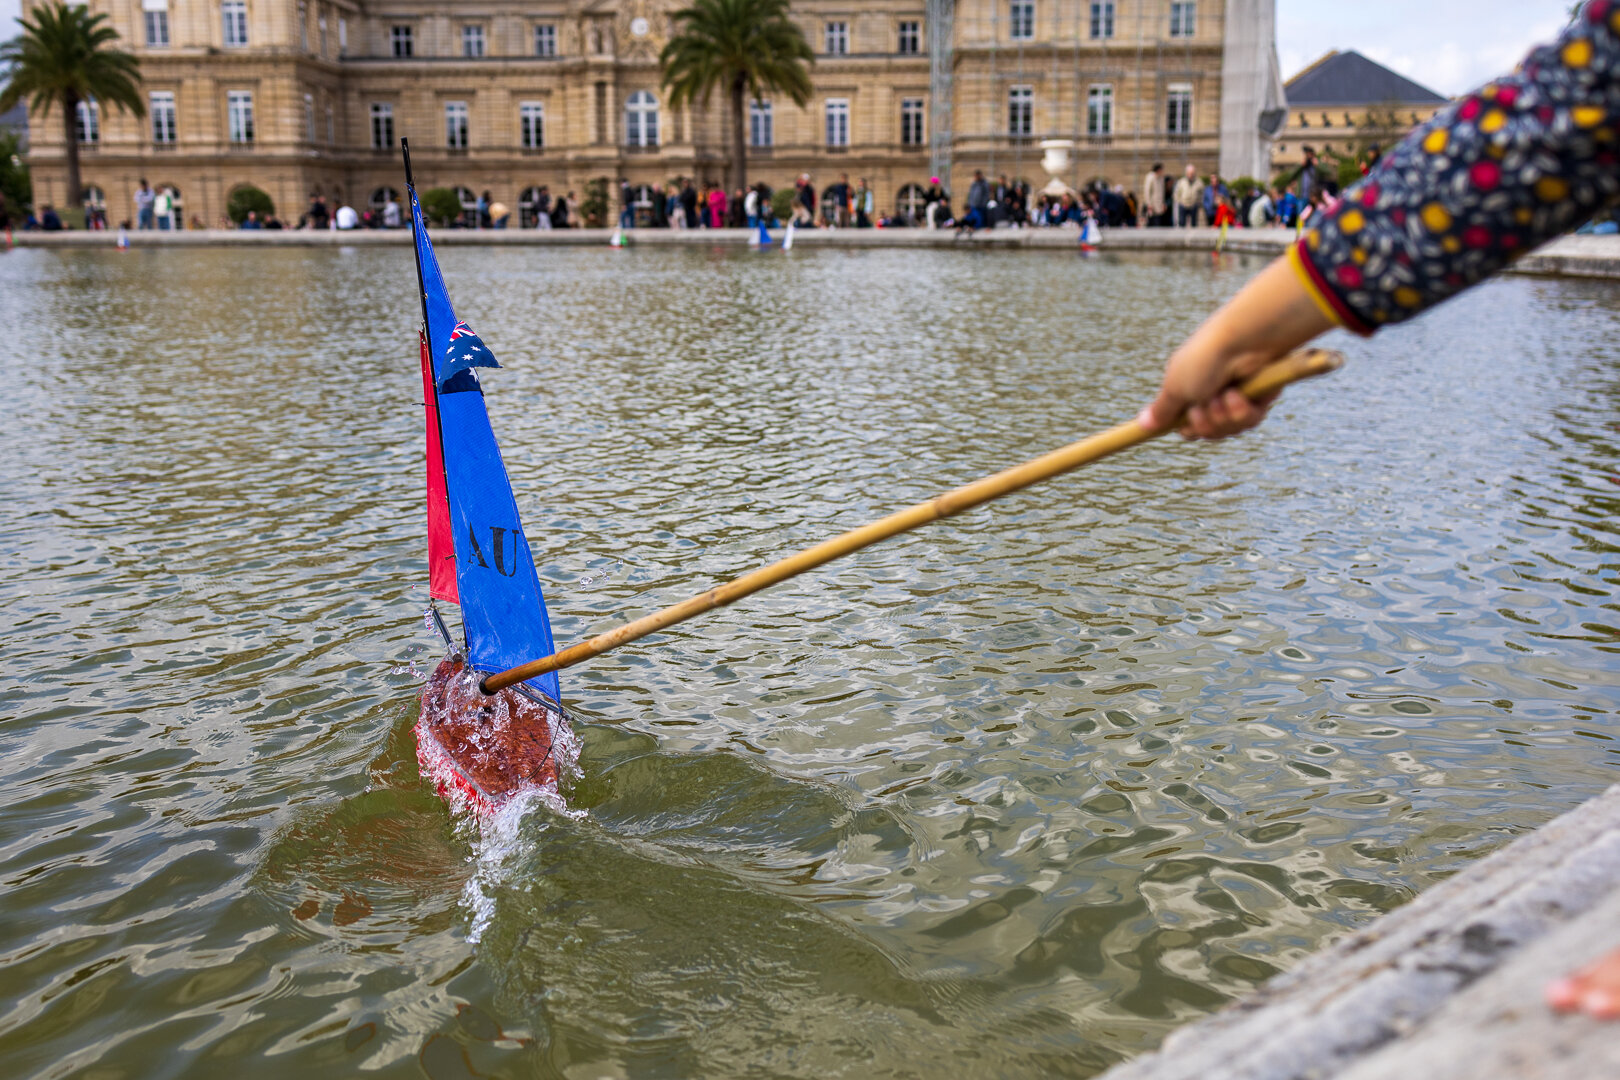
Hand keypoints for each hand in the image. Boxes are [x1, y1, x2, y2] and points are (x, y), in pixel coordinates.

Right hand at [1140, 255, 1335, 440]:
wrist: (1241, 341)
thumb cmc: (1204, 360)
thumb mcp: (1175, 387)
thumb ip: (1161, 410)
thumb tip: (1142, 424)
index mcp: (1190, 388)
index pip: (1186, 423)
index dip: (1187, 428)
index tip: (1186, 427)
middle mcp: (1213, 393)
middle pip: (1208, 432)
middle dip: (1206, 425)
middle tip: (1203, 408)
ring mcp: (1238, 395)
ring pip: (1229, 429)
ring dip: (1224, 417)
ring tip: (1225, 396)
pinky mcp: (1260, 396)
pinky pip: (1250, 421)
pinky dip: (1242, 412)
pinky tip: (1240, 395)